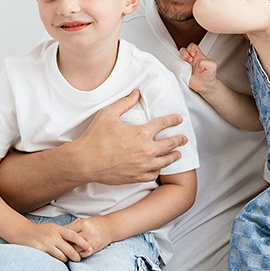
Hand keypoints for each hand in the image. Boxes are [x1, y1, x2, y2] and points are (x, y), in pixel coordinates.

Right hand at [19, 223, 87, 263]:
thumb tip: (80, 221)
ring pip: (62, 256)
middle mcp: (54, 236)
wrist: (22, 232)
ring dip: (66, 260)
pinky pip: (52, 260)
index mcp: (59, 229)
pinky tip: (57, 263)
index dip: (84, 243)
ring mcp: (46, 244)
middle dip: (76, 257)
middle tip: (78, 260)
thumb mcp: (54, 226)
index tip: (91, 249)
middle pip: (70, 249)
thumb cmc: (40, 230)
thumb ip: (67, 227)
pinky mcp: (40, 251)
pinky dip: (56, 262)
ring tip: (67, 260)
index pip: (75, 236)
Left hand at [61, 215, 116, 254]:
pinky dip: (77, 254)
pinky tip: (75, 253)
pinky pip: (82, 254)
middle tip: (59, 245)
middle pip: (71, 241)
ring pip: (75, 249)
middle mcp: (88, 232)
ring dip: (70, 250)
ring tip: (66, 250)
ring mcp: (92, 241)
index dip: (62, 235)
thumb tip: (59, 231)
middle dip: (64, 244)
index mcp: (84, 224)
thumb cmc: (96, 223)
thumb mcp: (84, 221)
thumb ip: (73, 226)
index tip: (58, 238)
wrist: (111, 228)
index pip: (68, 231)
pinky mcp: (95, 248)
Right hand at [72, 90, 186, 185]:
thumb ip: (124, 102)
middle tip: (184, 138)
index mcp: (141, 133)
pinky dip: (159, 170)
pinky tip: (159, 167)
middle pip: (170, 144)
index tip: (178, 119)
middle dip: (179, 140)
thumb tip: (136, 93)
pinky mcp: (136, 177)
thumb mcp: (108, 114)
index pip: (163, 124)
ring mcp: (142, 165)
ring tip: (178, 154)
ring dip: (173, 156)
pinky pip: (154, 174)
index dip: (173, 120)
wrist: (85, 162)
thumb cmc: (95, 138)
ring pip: (165, 161)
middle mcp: (146, 150)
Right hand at [179, 43, 219, 97]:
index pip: (192, 46)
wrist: (206, 86)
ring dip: (180, 60)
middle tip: (189, 61)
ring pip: (179, 58)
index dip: (191, 49)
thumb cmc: (209, 76)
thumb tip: (199, 64)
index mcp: (198, 56)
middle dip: (184, 54)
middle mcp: (191, 60)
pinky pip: (176, 67)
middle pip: (183, 50)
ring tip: (185, 66)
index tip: (193, 55)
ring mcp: (186, 65)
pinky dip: (177, 67)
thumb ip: (207, 62)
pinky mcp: (182, 72)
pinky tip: (182, 71)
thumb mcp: (212, 66)